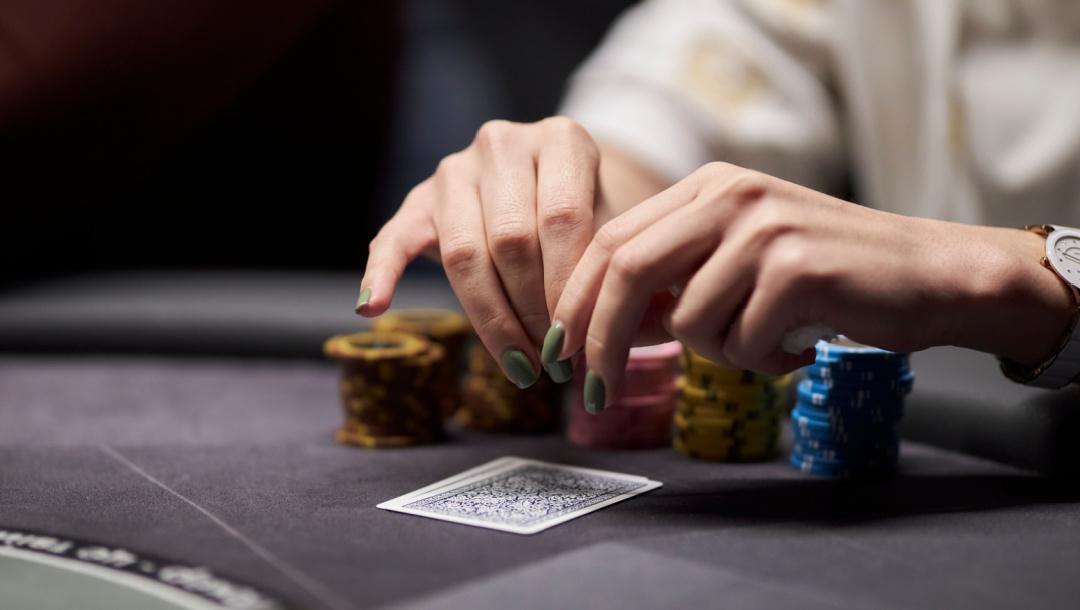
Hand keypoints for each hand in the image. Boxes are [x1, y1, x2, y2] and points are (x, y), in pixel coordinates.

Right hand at [357, 117, 600, 386]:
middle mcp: (503, 142)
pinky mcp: (419, 199)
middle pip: (511, 239)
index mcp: (560, 139)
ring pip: (464, 251)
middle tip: (551, 364)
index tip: (575, 342)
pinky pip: (393, 239)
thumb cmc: (589, 215)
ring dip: (491, 318)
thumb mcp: (609, 226)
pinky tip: (372, 307)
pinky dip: (381, 274)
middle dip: (531, 311)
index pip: (561, 219)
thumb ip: (601, 267)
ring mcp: (455, 168)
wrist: (549, 186)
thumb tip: (597, 338)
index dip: (566, 289)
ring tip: (520, 366)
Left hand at [548, 162, 1075, 410]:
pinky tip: (799, 342)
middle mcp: (731, 195)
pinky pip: (742, 343)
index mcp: (708, 188)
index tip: (562, 353)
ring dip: (719, 353)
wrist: (930, 274)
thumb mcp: (740, 259)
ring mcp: (765, 228)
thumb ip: (677, 278)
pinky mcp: (798, 269)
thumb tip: (606, 326)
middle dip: (601, 341)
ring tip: (767, 340)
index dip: (576, 302)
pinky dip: (762, 361)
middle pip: (627, 272)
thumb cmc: (828, 279)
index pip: (611, 241)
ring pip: (690, 321)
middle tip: (593, 391)